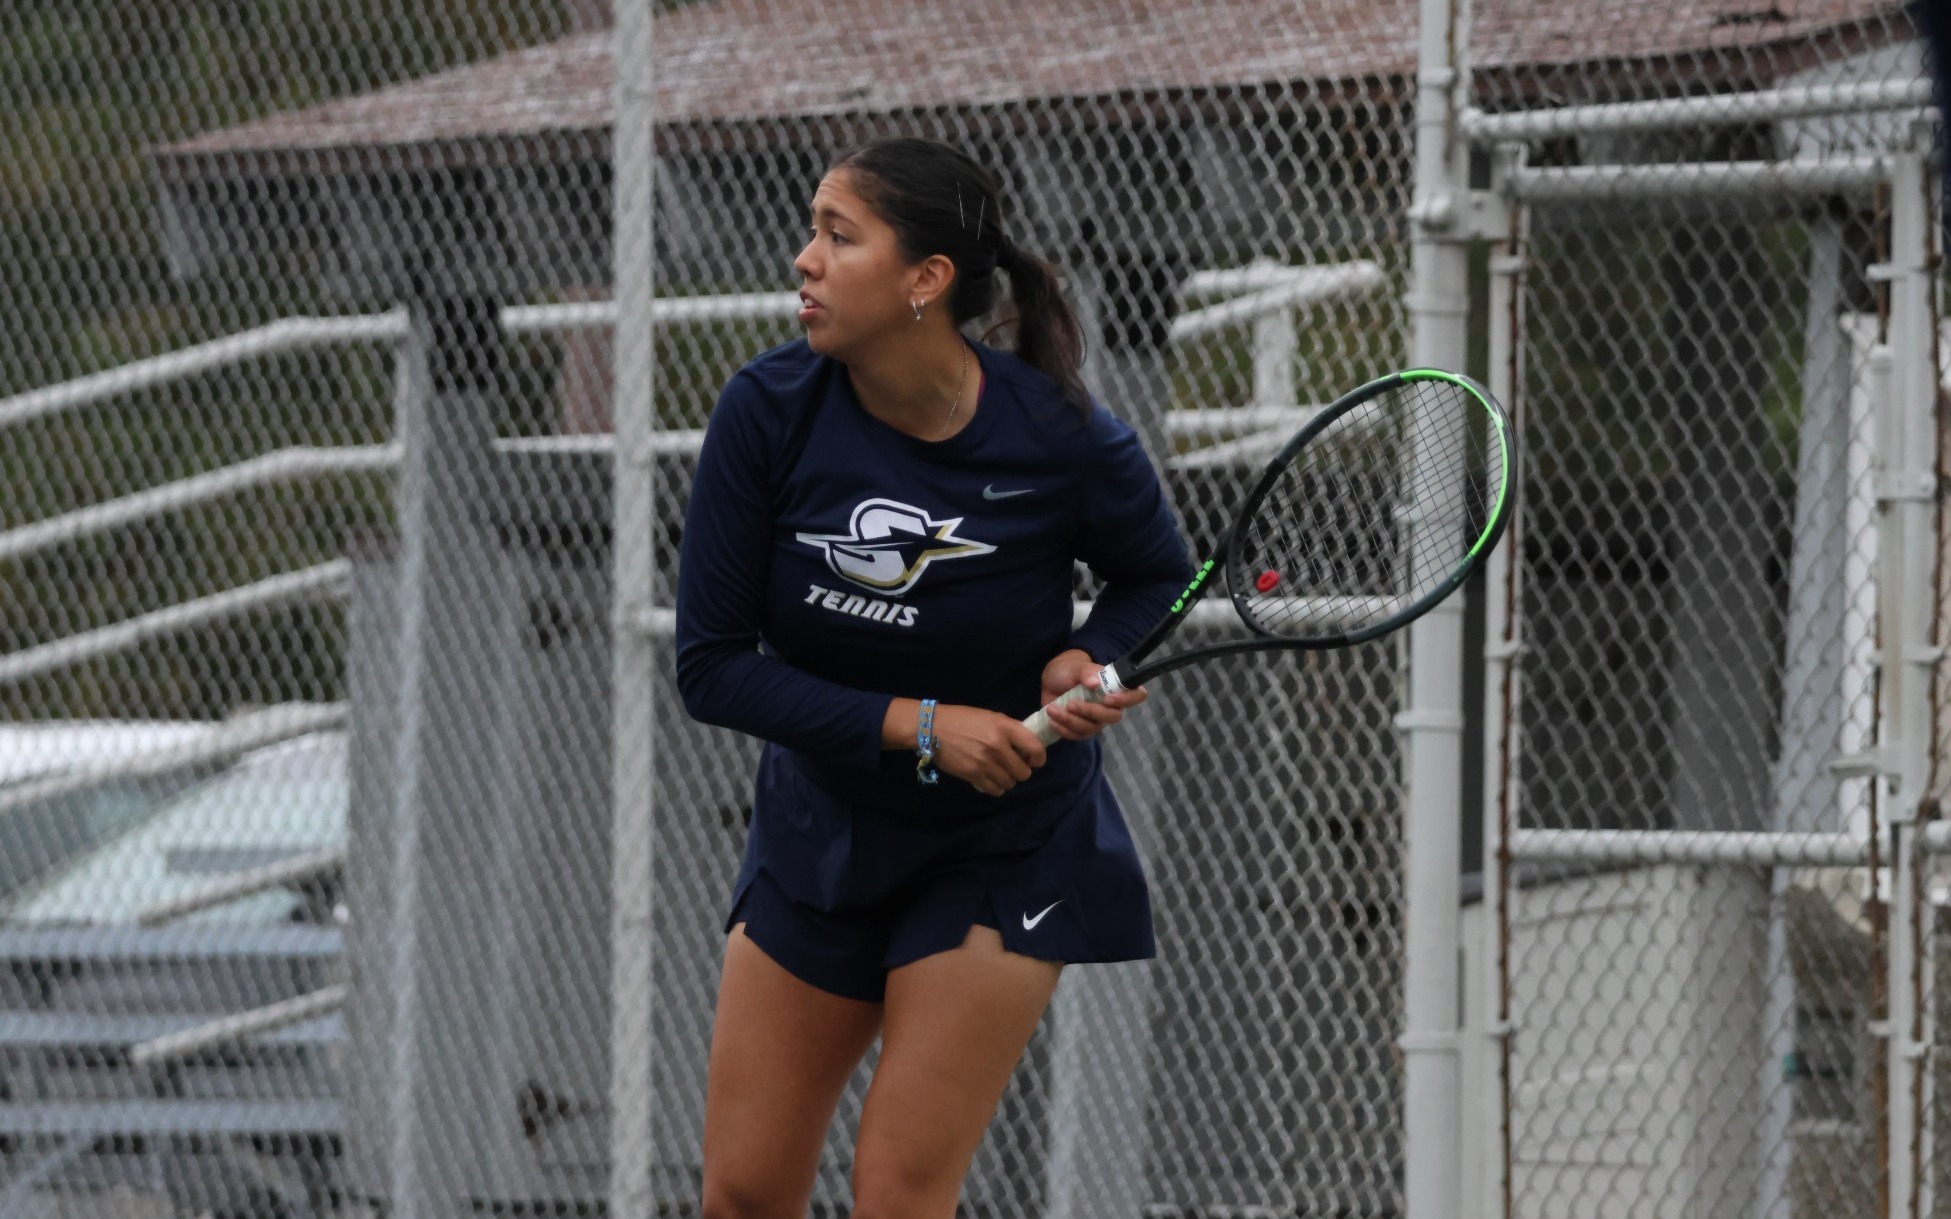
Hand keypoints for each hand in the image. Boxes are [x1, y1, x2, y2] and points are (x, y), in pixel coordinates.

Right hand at [930, 704, 1047, 796]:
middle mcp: (998, 746)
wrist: (932, 728)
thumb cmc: (963, 719)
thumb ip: (1010, 729)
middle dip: (1021, 771)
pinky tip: (990, 779)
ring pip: (1010, 783)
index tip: (1034, 760)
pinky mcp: (973, 775)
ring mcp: (985, 762)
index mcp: (1005, 727)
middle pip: (1024, 772)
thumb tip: (1028, 745)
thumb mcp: (991, 717)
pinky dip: (996, 787)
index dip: (1039, 758)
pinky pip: (995, 790)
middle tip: (1012, 766)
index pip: (1036, 748)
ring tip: (999, 772)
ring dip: (1008, 780)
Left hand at [1037, 648, 1147, 742]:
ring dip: (1071, 721)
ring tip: (1053, 709)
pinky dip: (1063, 729)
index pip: (1136, 695)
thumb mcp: (1076, 667)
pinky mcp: (1081, 729)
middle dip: (1090, 712)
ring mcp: (1096, 720)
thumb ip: (1086, 672)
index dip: (1127, 699)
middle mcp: (1110, 706)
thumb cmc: (1069, 670)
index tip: (1108, 698)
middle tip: (1070, 703)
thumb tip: (1095, 683)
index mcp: (1115, 687)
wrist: (1052, 680)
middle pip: (1113, 717)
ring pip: (1092, 729)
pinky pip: (1078, 736)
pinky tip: (1052, 720)